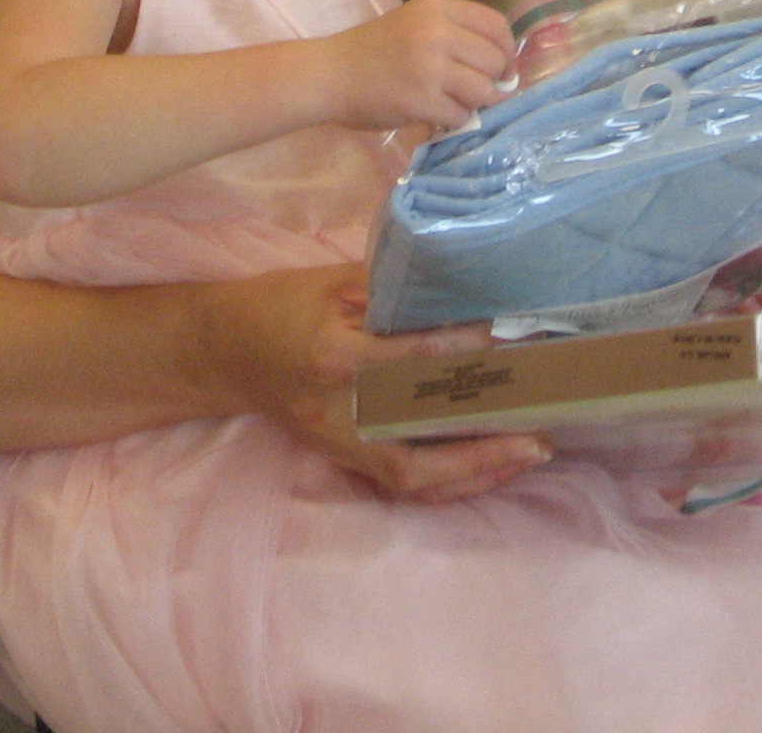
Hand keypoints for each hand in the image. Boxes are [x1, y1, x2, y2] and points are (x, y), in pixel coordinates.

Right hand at [206, 263, 548, 502]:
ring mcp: (339, 442)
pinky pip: (400, 481)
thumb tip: (463, 292)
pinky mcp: (342, 456)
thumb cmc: (283, 305)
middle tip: (537, 434)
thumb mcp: (333, 281)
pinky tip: (487, 468)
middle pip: (416, 442)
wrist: (224, 350)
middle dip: (480, 446)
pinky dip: (448, 481)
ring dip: (473, 473)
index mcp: (332, 355)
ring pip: (411, 477)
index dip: (457, 351)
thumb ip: (393, 292)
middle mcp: (338, 410)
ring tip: (525, 454)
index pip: (405, 359)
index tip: (502, 341)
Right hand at [320, 0, 515, 132]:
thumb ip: (457, 34)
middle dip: (493, 81)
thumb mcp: (416, 23)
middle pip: (495, 60)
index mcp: (438, 8)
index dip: (508, 50)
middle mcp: (437, 33)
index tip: (503, 68)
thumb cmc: (374, 49)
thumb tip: (505, 67)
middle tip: (476, 91)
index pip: (496, 26)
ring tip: (454, 102)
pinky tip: (437, 114)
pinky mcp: (420, 101)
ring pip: (483, 90)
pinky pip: (461, 115)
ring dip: (475, 103)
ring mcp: (429, 67)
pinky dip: (455, 120)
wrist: (330, 74)